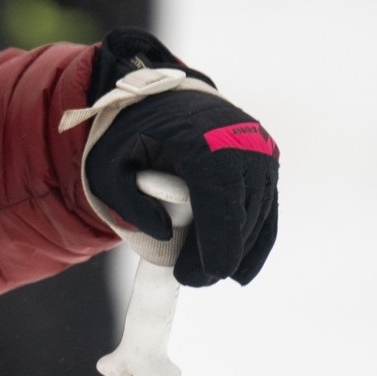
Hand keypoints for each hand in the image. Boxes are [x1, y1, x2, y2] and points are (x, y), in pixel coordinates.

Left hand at [80, 35, 277, 286]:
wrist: (164, 95)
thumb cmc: (131, 133)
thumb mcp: (109, 165)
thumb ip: (128, 202)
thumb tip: (164, 234)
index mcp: (199, 139)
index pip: (219, 196)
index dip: (218, 240)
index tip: (205, 275)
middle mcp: (239, 141)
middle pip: (241, 210)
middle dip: (221, 254)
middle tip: (189, 280)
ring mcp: (258, 150)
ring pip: (257, 214)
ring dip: (235, 251)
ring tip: (202, 274)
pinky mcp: (266, 160)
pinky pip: (267, 209)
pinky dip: (256, 242)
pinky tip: (240, 272)